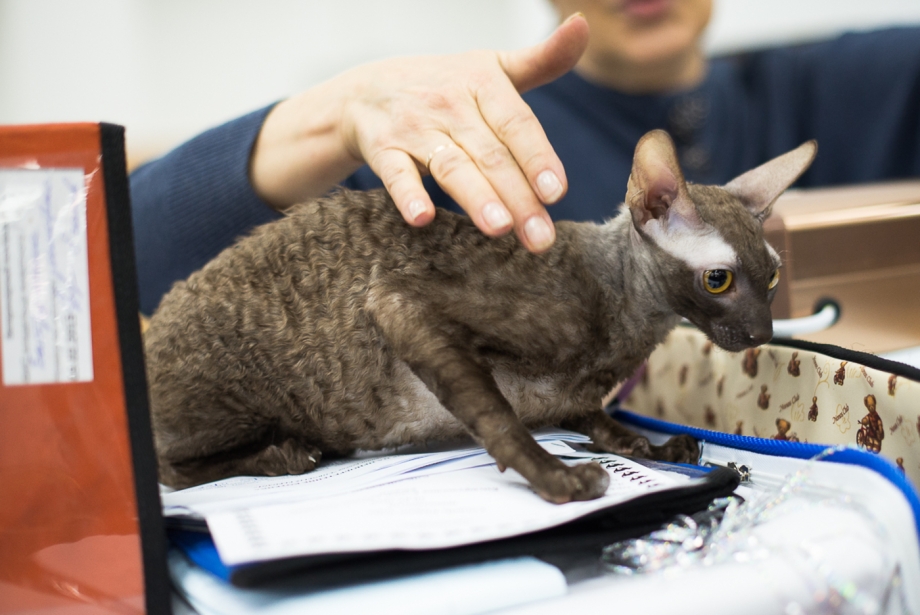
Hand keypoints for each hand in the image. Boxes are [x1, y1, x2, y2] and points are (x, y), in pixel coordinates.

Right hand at [250, 14, 587, 252]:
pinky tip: (422, 217)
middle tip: (541, 238)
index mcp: (482, 83)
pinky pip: (396, 173)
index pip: (517, 124)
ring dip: (476, 197)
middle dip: (519, 198)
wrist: (364, 91)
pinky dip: (408, 194)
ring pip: (451, 165)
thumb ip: (541, 59)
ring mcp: (414, 128)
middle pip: (491, 155)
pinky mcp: (383, 150)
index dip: (537, 157)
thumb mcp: (490, 67)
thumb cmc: (441, 86)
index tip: (556, 192)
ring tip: (500, 227)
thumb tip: (583, 24)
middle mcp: (450, 104)